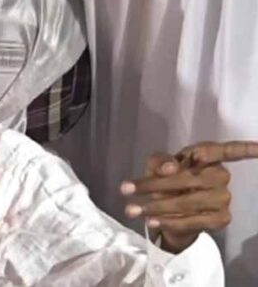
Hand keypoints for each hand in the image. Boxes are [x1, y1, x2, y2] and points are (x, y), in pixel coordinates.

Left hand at [121, 140, 257, 252]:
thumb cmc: (166, 178)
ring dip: (155, 206)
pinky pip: (192, 220)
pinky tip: (150, 220)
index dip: (243, 149)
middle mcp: (221, 176)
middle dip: (154, 185)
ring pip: (187, 202)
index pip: (227, 150)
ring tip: (131, 209)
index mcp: (207, 156)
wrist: (169, 211)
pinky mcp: (221, 219)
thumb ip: (159, 161)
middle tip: (126, 189)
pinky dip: (167, 221)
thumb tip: (171, 167)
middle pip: (188, 179)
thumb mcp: (156, 165)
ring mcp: (223, 198)